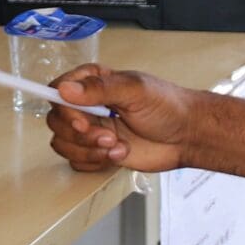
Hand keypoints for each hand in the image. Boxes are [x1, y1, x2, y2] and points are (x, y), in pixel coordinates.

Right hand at [44, 66, 202, 174]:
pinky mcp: (97, 151)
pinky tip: (119, 154)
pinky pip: (77, 161)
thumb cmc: (168, 107)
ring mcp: (92, 129)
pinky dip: (96, 162)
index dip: (65, 110)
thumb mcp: (135, 90)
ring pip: (63, 144)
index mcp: (94, 82)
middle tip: (109, 137)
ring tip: (117, 146)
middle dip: (81, 135)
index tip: (83, 122)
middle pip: (57, 121)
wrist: (186, 136)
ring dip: (90, 151)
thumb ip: (99, 89)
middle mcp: (88, 105)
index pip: (58, 91)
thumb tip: (66, 89)